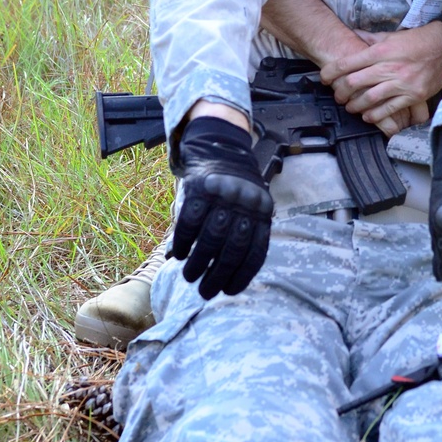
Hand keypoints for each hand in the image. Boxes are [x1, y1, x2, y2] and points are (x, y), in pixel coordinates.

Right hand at [171, 117, 272, 299]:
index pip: (255, 252)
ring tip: (190, 277)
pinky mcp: (199, 189)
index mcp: (262, 213)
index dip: (242, 275)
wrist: (219, 149)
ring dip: (199, 264)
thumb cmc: (233, 191)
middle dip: (218, 275)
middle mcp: (245, 204)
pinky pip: (190, 223)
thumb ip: (240, 238)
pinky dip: (184, 243)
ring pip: (210, 239)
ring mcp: (222, 196)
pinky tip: (179, 255)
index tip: (228, 291)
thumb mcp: (247, 209)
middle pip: (232, 249)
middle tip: (205, 292)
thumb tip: (224, 279)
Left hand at [321, 23, 441, 126]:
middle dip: (341, 91)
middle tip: (337, 95)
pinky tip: (368, 116)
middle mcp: (390, 67)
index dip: (332, 72)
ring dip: (355, 105)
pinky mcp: (413, 95)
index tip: (324, 77)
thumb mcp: (392, 36)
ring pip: (370, 98)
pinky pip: (389, 109)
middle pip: (356, 82)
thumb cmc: (416, 41)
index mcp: (382, 50)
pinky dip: (375, 115)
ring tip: (350, 107)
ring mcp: (402, 83)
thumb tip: (351, 35)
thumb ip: (370, 39)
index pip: (350, 63)